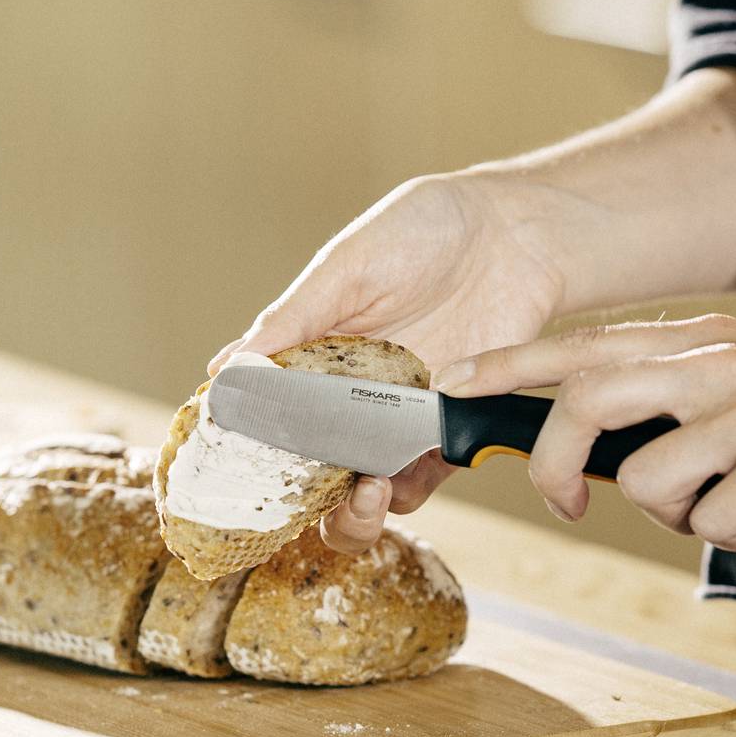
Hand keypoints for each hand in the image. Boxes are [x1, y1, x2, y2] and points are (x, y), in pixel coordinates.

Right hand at [219, 173, 570, 551]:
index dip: (255, 458)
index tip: (249, 472)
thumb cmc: (421, 231)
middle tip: (312, 491)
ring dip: (359, 506)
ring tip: (367, 487)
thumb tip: (223, 368)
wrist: (512, 230)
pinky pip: (428, 476)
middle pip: (316, 476)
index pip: (271, 425)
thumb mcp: (345, 268)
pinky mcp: (454, 427)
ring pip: (369, 491)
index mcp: (313, 361)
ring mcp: (402, 418)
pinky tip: (412, 459)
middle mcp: (352, 399)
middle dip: (308, 503)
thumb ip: (291, 321)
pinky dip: (414, 481)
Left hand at [441, 315, 735, 547]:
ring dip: (680, 514)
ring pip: (643, 479)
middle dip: (551, 466)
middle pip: (583, 400)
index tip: (454, 388)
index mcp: (704, 344)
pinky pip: (714, 519)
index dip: (510, 367)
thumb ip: (686, 404)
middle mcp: (717, 363)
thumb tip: (608, 458)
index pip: (581, 345)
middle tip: (573, 508)